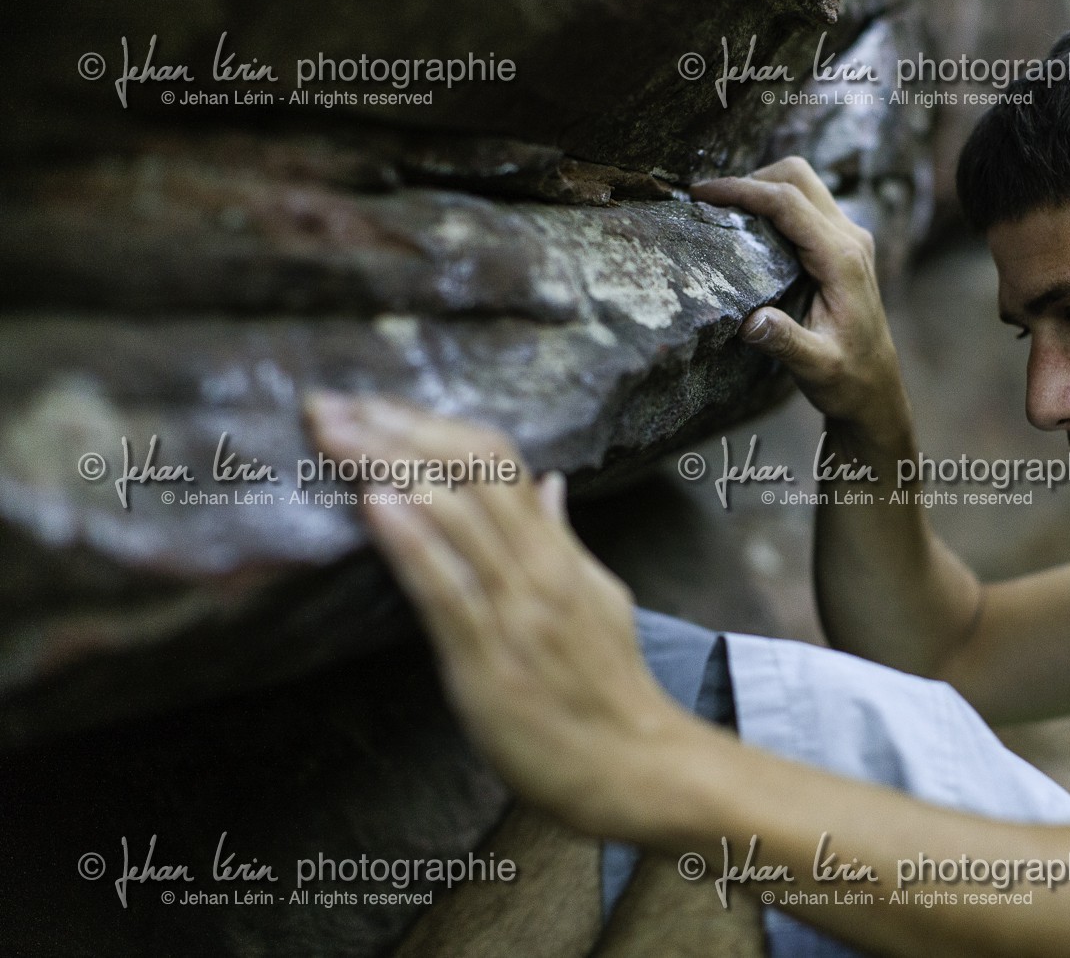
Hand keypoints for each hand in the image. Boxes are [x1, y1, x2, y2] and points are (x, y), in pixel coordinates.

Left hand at [302, 392, 694, 836]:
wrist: (636, 768)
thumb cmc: (609, 691)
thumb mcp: (598, 598)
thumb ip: (563, 541)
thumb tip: (548, 482)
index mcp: (556, 552)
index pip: (495, 460)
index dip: (430, 425)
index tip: (373, 404)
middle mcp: (536, 569)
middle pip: (467, 473)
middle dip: (394, 431)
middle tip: (330, 404)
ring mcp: (514, 613)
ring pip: (453, 517)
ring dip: (388, 467)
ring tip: (334, 434)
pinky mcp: (489, 662)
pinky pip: (447, 590)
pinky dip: (411, 542)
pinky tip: (374, 503)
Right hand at [692, 156, 910, 434]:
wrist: (876, 388)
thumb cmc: (847, 379)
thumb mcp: (816, 367)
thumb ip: (786, 342)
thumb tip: (750, 321)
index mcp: (842, 259)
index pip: (788, 203)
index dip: (742, 190)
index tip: (702, 194)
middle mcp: (850, 238)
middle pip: (798, 177)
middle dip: (751, 180)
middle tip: (710, 204)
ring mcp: (849, 237)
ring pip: (803, 184)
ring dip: (763, 187)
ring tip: (724, 213)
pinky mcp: (842, 244)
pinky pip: (805, 204)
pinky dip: (774, 203)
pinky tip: (749, 228)